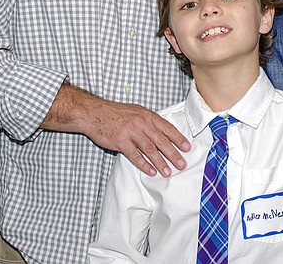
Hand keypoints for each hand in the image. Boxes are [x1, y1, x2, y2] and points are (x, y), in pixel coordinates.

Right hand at [43, 85, 190, 177]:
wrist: (95, 113)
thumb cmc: (115, 113)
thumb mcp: (136, 112)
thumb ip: (148, 121)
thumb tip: (163, 132)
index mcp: (147, 115)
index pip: (167, 128)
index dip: (178, 138)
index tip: (187, 147)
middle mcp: (141, 123)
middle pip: (161, 140)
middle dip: (173, 153)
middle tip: (182, 164)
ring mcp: (131, 132)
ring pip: (150, 149)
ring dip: (160, 162)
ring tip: (168, 172)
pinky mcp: (120, 141)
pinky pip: (135, 156)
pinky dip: (144, 164)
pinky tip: (151, 171)